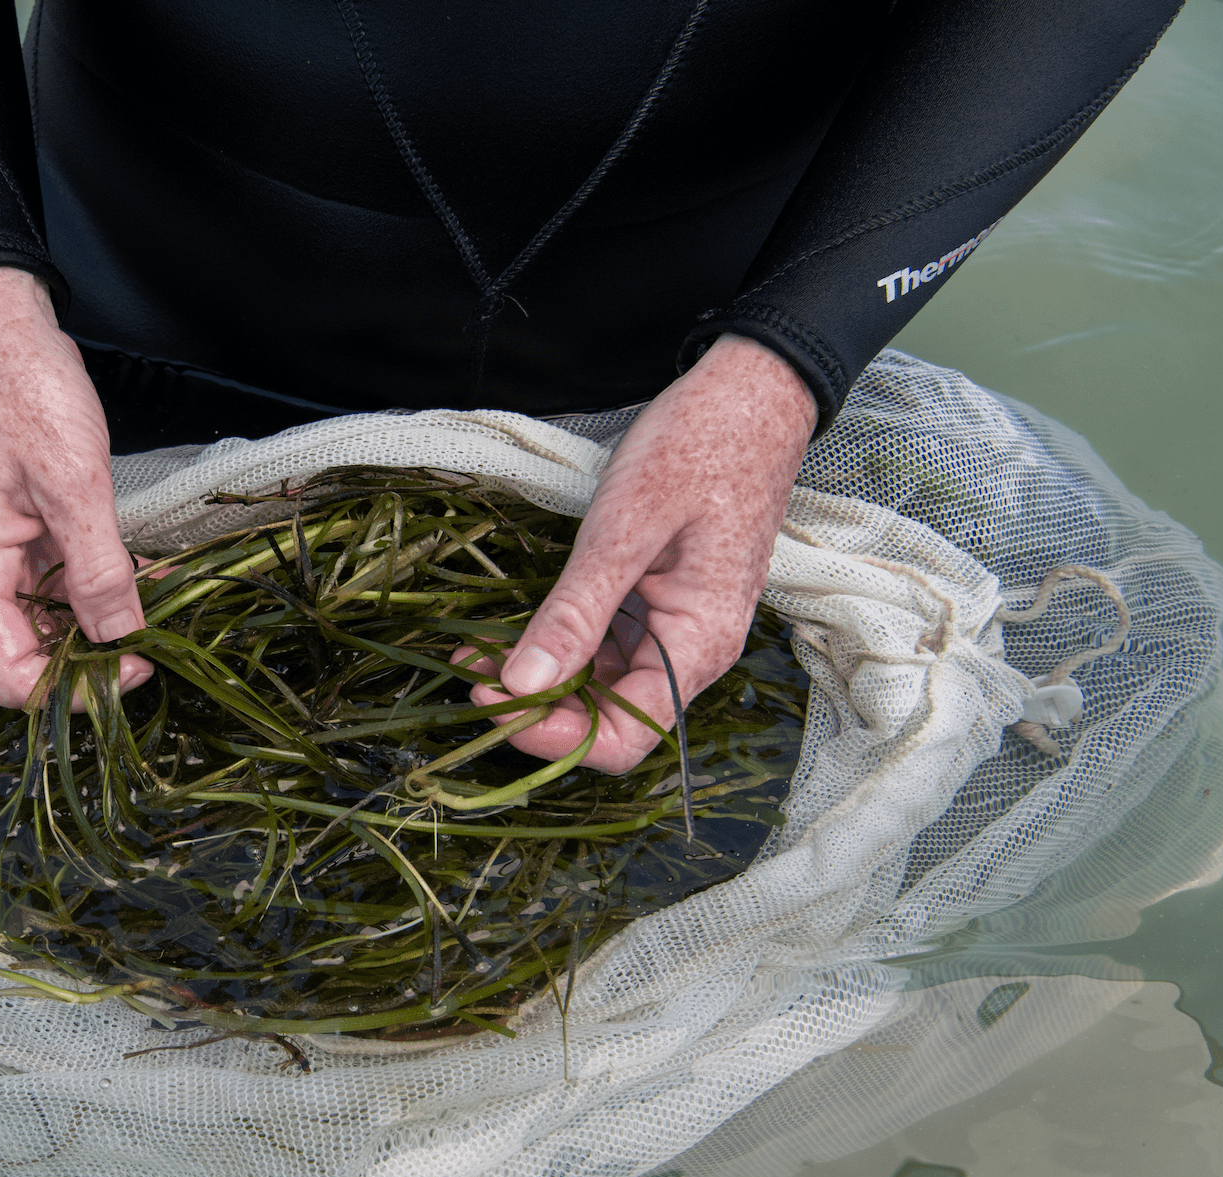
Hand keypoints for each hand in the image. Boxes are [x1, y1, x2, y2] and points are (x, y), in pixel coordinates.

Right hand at [0, 266, 151, 707]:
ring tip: (160, 605)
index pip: (11, 677)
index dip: (72, 690)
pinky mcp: (25, 531)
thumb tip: (122, 638)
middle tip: (160, 644)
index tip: (135, 669)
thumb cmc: (21, 390)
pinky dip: (100, 586)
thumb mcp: (72, 482)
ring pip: (51, 622)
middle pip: (31, 657)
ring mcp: (3, 554)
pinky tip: (144, 576)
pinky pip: (61, 581)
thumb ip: (96, 568)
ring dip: (102, 624)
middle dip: (93, 660)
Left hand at [471, 333, 816, 771]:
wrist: (750, 393)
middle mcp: (692, 651)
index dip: (556, 737)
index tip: (492, 702)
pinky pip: (604, 648)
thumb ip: (575, 614)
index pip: (627, 736)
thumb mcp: (625, 528)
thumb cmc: (699, 447)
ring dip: (540, 682)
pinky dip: (557, 647)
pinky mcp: (657, 606)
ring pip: (600, 686)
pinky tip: (508, 635)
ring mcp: (675, 629)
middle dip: (538, 710)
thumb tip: (522, 686)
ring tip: (475, 656)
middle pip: (610, 719)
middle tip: (472, 678)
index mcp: (700, 644)